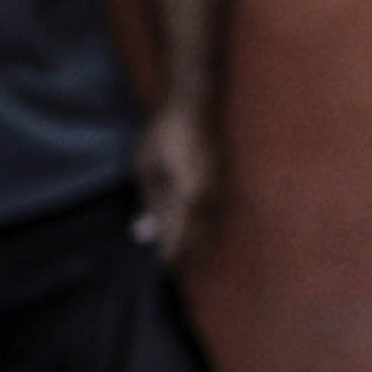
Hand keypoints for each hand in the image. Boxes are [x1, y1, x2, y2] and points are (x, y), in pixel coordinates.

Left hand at [127, 108, 218, 268]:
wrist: (194, 104)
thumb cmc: (164, 134)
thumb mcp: (147, 169)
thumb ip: (150, 202)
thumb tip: (146, 231)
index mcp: (190, 197)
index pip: (179, 237)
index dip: (169, 253)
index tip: (159, 267)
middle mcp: (211, 199)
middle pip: (200, 237)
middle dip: (185, 251)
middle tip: (169, 263)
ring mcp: (222, 190)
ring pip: (211, 227)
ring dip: (197, 240)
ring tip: (182, 250)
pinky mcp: (225, 183)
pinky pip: (216, 214)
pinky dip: (205, 226)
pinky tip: (196, 228)